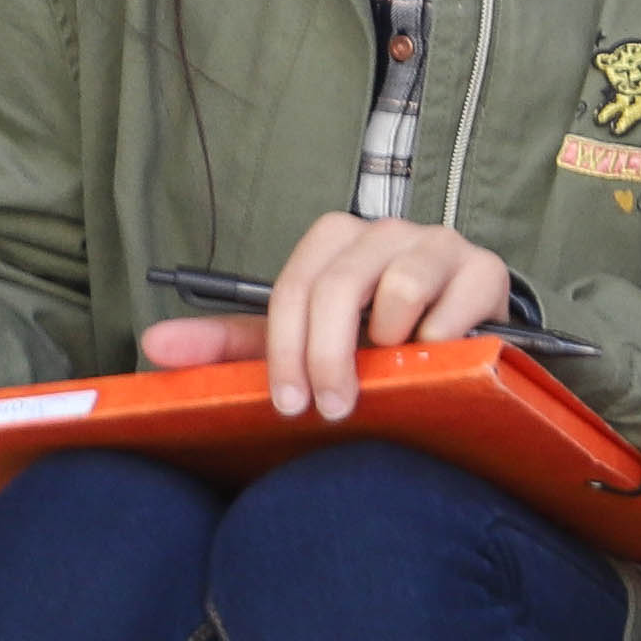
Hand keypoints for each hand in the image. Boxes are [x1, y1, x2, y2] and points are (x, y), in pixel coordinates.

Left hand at [131, 213, 508, 419]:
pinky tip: (439, 356)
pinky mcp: (486, 269)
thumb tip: (153, 344)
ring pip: (399, 286)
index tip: (289, 403)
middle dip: (329, 358)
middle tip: (335, 408)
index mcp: (334, 241)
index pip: (294, 288)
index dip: (286, 350)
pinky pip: (454, 304)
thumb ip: (232, 346)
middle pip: (338, 287)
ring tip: (395, 367)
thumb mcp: (302, 341)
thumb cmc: (373, 339)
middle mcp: (384, 231)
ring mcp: (439, 244)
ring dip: (390, 343)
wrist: (463, 335)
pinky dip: (440, 340)